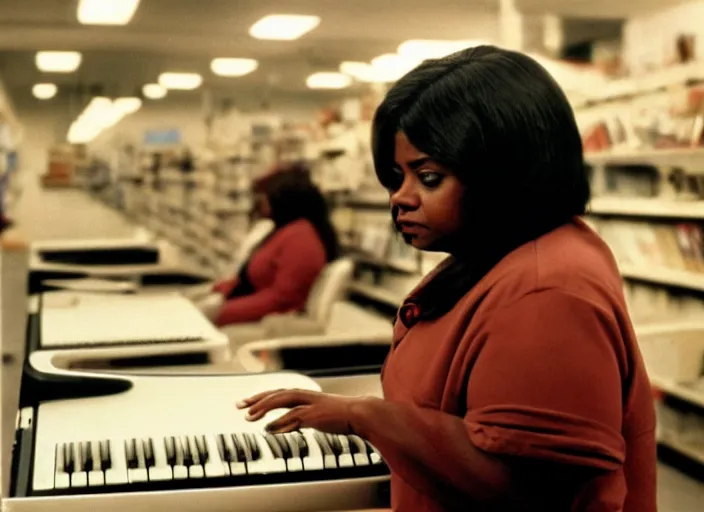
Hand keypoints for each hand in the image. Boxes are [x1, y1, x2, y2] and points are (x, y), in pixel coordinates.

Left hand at [237, 389, 369, 434]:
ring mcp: (309, 404)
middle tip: (239, 406)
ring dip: (265, 408)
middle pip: (275, 394)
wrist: (359, 414)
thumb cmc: (338, 416)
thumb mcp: (313, 417)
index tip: (245, 403)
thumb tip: (277, 427)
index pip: (276, 393)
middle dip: (256, 400)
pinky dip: (281, 422)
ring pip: (282, 401)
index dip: (259, 397)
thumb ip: (295, 420)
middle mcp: (304, 396)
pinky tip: (270, 428)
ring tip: (250, 417)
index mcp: (303, 395)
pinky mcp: (315, 414)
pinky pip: (295, 417)